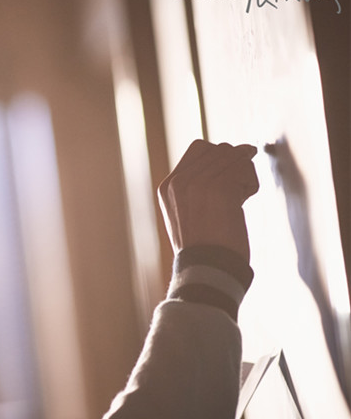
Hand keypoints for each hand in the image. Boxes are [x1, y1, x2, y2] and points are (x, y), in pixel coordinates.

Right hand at [158, 140, 259, 261]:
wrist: (207, 269)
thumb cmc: (205, 244)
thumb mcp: (190, 211)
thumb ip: (201, 183)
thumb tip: (241, 150)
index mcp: (167, 186)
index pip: (199, 149)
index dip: (221, 158)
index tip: (229, 180)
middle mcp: (179, 181)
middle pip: (219, 149)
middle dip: (235, 165)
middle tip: (237, 190)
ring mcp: (198, 184)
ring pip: (234, 157)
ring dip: (245, 175)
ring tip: (240, 197)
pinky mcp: (220, 189)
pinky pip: (245, 169)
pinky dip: (251, 183)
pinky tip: (243, 202)